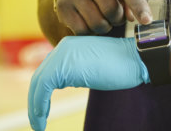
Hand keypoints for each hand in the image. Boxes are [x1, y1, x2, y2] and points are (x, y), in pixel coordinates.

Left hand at [27, 36, 148, 130]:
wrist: (136, 58)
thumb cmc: (121, 65)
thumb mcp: (92, 67)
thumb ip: (77, 71)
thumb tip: (65, 82)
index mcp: (69, 47)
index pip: (47, 70)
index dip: (41, 91)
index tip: (42, 109)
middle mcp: (62, 47)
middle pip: (39, 75)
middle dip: (34, 99)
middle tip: (36, 120)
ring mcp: (63, 55)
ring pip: (38, 82)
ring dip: (35, 106)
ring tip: (38, 124)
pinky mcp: (65, 67)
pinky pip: (43, 87)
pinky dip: (39, 104)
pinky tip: (42, 118)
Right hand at [55, 0, 151, 34]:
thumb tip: (132, 17)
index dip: (138, 5)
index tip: (147, 21)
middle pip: (112, 10)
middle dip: (118, 18)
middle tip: (115, 13)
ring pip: (98, 23)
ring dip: (106, 26)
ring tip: (102, 15)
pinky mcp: (63, 5)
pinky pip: (83, 31)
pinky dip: (91, 31)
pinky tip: (89, 19)